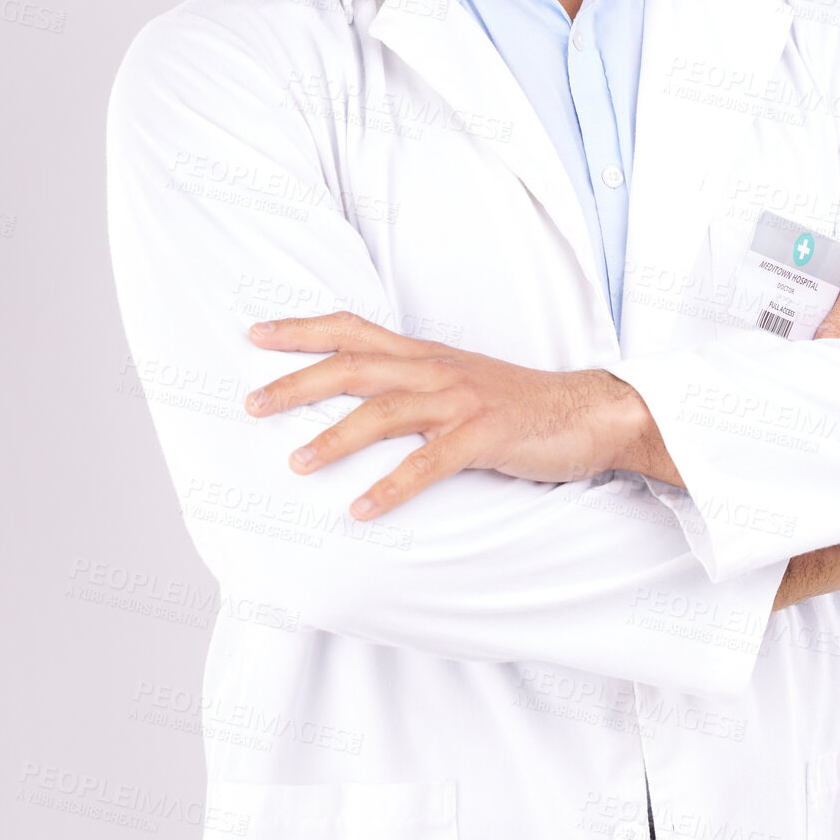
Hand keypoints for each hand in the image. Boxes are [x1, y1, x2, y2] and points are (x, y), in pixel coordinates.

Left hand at [244, 314, 647, 518]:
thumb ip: (412, 385)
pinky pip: (430, 462)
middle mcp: (437, 369)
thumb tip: (355, 404)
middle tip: (250, 404)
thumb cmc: (517, 404)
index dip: (303, 329)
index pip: (354, 330)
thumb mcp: (458, 382)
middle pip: (355, 367)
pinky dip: (393, 485)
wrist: (589, 412)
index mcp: (426, 355)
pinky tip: (362, 509)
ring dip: (335, 437)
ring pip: (385, 412)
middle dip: (297, 383)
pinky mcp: (487, 435)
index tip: (254, 335)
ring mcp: (462, 400)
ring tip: (296, 464)